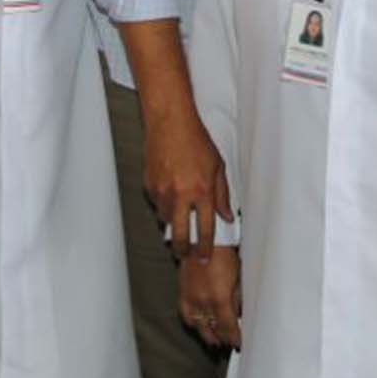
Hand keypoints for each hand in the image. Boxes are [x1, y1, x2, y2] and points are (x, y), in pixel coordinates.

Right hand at [143, 106, 232, 261]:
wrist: (170, 122)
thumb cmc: (195, 140)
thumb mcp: (218, 166)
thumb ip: (222, 195)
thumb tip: (227, 216)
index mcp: (202, 190)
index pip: (206, 229)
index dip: (205, 247)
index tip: (204, 256)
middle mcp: (182, 194)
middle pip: (181, 235)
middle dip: (183, 250)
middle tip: (185, 254)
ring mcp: (163, 191)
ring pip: (166, 220)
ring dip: (173, 223)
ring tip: (179, 218)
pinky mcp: (149, 185)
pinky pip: (156, 204)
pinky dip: (163, 205)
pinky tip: (169, 195)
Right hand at [177, 244, 241, 350]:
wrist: (201, 240)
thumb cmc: (223, 254)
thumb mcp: (237, 276)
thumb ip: (237, 298)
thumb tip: (240, 314)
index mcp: (220, 299)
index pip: (229, 328)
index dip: (235, 338)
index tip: (239, 343)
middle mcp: (204, 302)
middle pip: (214, 331)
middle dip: (223, 339)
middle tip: (229, 343)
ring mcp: (192, 300)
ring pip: (200, 327)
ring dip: (209, 335)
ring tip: (216, 340)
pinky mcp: (183, 295)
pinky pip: (187, 317)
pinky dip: (194, 324)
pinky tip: (200, 325)